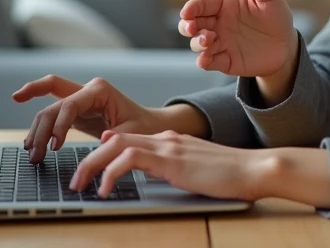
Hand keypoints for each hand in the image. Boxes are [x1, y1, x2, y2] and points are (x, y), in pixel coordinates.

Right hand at [13, 75, 164, 163]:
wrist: (150, 124)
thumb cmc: (144, 127)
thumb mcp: (130, 135)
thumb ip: (111, 142)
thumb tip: (93, 152)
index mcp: (100, 90)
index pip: (70, 105)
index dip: (59, 126)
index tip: (54, 148)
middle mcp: (87, 90)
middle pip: (54, 102)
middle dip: (41, 128)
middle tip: (34, 153)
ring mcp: (80, 99)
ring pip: (49, 107)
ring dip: (36, 128)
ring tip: (30, 151)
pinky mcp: (76, 110)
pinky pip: (52, 111)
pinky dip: (40, 124)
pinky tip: (29, 137)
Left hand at [72, 129, 274, 200]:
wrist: (254, 168)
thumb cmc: (231, 175)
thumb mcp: (195, 170)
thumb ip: (173, 168)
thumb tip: (153, 177)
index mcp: (170, 141)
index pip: (127, 138)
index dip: (103, 150)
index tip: (88, 167)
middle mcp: (165, 138)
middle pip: (114, 138)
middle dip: (88, 158)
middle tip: (75, 179)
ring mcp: (168, 146)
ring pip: (115, 145)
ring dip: (91, 165)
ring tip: (80, 185)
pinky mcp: (171, 159)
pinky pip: (129, 159)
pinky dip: (110, 173)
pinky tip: (106, 190)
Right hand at [177, 0, 296, 76]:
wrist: (287, 45)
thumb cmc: (276, 15)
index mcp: (223, 6)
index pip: (200, 5)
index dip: (191, 8)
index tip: (187, 12)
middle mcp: (217, 24)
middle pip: (191, 24)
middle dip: (187, 26)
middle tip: (192, 27)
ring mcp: (220, 43)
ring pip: (197, 44)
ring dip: (197, 43)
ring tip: (209, 40)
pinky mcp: (225, 61)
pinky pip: (209, 62)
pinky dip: (204, 61)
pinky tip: (205, 59)